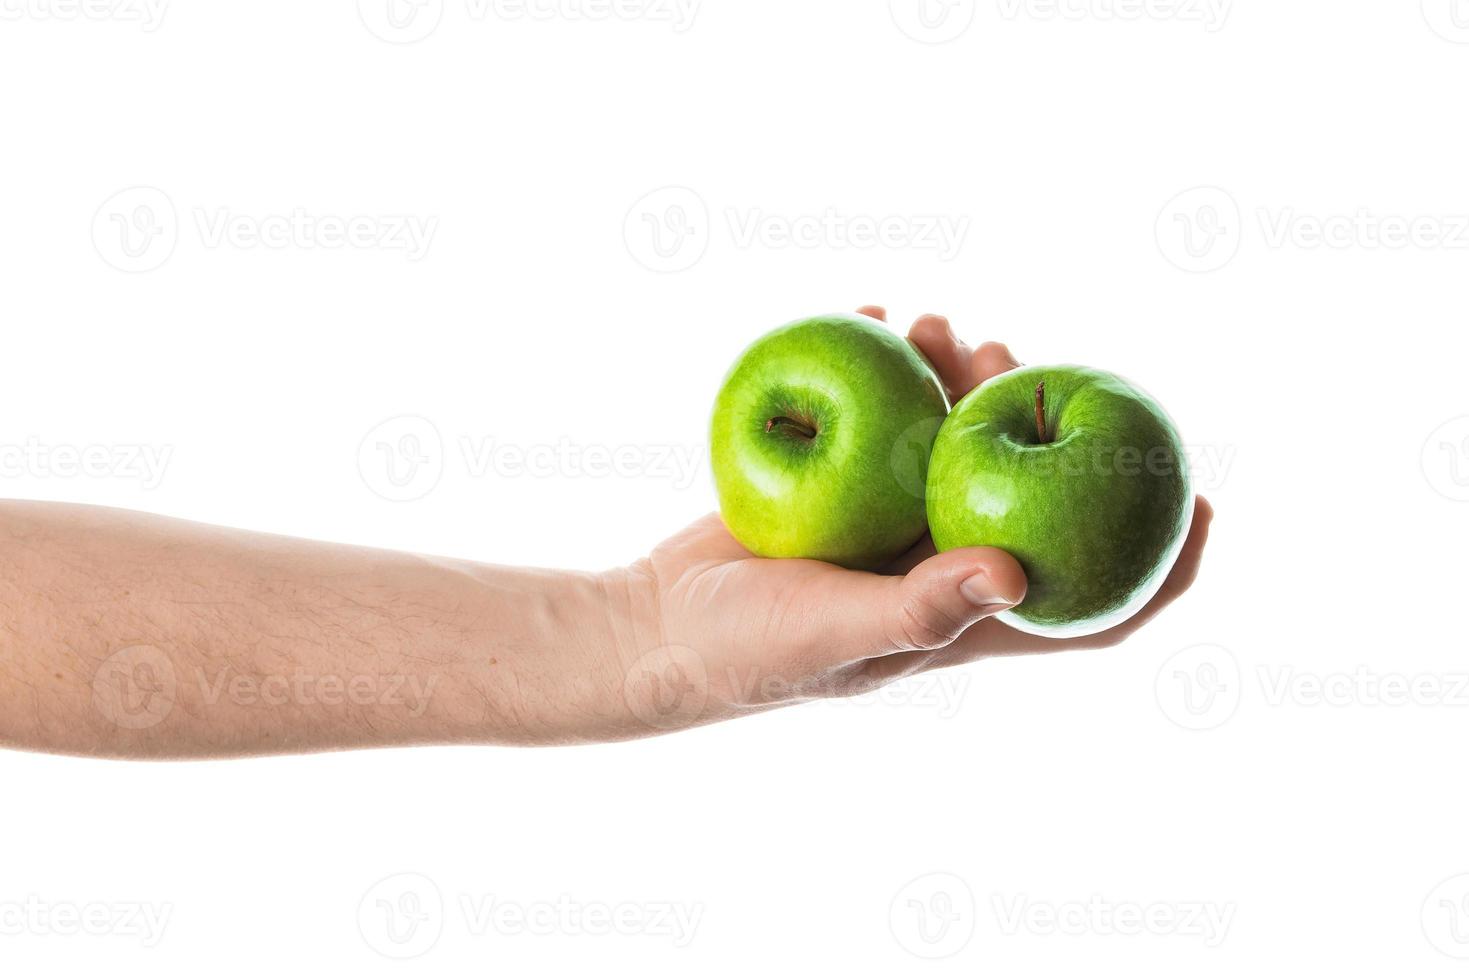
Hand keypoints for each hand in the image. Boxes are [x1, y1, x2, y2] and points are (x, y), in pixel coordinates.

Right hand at [613, 308, 1212, 729]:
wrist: (655, 627)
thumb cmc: (747, 653)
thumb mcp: (837, 633)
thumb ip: (924, 607)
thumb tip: (1022, 572)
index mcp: (964, 614)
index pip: (1090, 609)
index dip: (1160, 569)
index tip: (1207, 503)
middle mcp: (941, 563)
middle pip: (1027, 491)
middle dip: (1039, 422)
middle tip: (1007, 354)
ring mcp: (892, 523)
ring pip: (954, 441)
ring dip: (954, 380)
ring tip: (930, 322)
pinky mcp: (839, 489)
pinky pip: (876, 417)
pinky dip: (878, 367)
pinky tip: (868, 318)